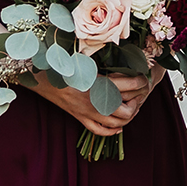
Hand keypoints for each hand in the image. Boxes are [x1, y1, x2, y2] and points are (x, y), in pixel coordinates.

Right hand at [27, 70, 144, 137]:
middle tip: (137, 96)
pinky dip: (112, 131)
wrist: (43, 78)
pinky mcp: (81, 119)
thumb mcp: (87, 59)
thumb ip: (104, 60)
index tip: (144, 77)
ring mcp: (89, 113)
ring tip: (131, 109)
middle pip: (127, 112)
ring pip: (116, 124)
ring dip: (127, 118)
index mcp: (101, 84)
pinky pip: (100, 131)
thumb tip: (121, 54)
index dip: (142, 81)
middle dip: (136, 104)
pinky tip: (118, 127)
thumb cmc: (64, 64)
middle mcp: (97, 102)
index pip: (132, 85)